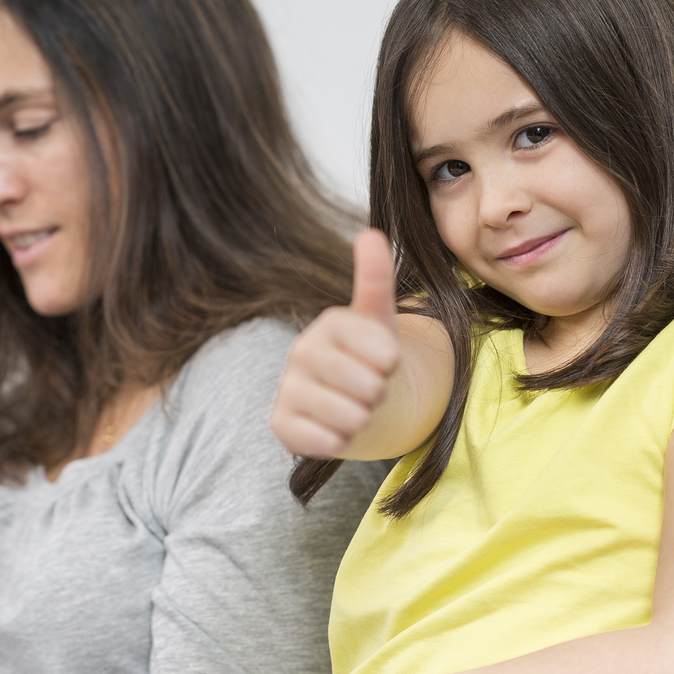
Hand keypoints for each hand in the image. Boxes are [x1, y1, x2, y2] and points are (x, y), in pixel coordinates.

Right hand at [271, 228, 400, 456]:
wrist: (358, 403)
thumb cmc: (371, 360)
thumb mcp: (382, 320)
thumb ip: (376, 279)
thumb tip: (369, 233)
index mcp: (330, 324)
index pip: (382, 351)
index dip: (393, 364)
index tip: (387, 362)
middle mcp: (301, 352)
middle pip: (368, 386)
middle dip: (379, 394)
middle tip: (371, 389)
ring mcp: (288, 388)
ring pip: (348, 416)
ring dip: (363, 419)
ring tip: (357, 408)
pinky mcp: (280, 424)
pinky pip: (323, 440)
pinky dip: (339, 440)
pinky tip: (336, 427)